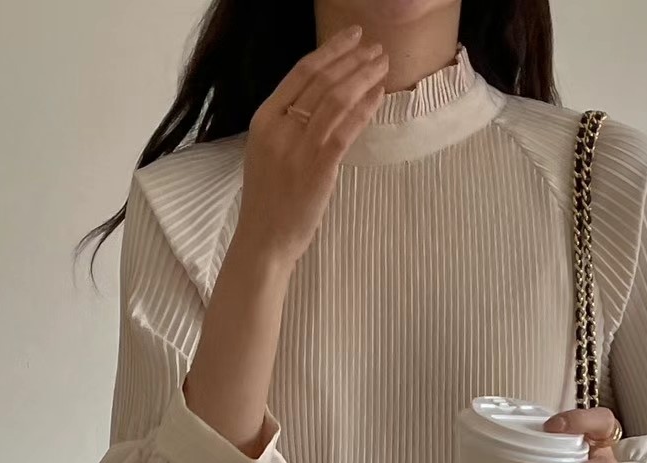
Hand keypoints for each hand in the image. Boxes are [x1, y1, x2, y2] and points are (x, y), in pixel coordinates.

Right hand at [236, 27, 389, 268]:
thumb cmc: (268, 202)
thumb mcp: (267, 153)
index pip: (300, 73)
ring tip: (382, 65)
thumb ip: (287, 126)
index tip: (352, 38)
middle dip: (353, 59)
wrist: (264, 241)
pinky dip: (365, 109)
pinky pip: (346, 129)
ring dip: (363, 77)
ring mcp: (299, 147)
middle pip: (321, 80)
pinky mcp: (319, 168)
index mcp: (264, 120)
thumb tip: (319, 104)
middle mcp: (279, 128)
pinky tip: (378, 96)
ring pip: (336, 99)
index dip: (330, 51)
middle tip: (376, 48)